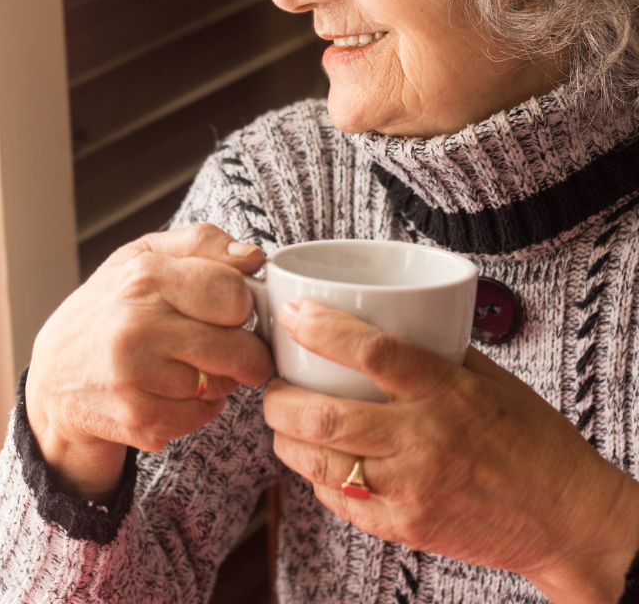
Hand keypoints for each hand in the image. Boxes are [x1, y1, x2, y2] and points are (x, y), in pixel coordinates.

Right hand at [26, 224, 274, 498]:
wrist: (53, 377)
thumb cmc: (107, 309)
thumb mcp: (143, 257)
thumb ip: (202, 244)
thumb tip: (252, 256)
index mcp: (144, 276)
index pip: (234, 293)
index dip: (242, 304)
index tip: (232, 310)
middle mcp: (137, 325)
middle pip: (238, 348)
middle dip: (246, 352)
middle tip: (231, 348)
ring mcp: (136, 376)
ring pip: (224, 386)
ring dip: (218, 381)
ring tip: (187, 366)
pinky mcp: (139, 419)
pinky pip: (203, 416)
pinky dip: (197, 408)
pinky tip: (171, 392)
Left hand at [263, 300, 638, 603]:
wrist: (568, 519)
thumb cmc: (531, 440)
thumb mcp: (489, 379)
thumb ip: (435, 351)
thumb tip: (381, 318)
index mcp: (446, 391)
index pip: (371, 351)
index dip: (321, 329)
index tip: (293, 315)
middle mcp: (423, 440)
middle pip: (324, 416)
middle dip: (278, 398)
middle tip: (274, 385)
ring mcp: (411, 489)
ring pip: (319, 461)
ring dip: (285, 439)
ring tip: (284, 422)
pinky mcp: (406, 528)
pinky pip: (339, 502)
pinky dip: (316, 477)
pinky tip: (318, 461)